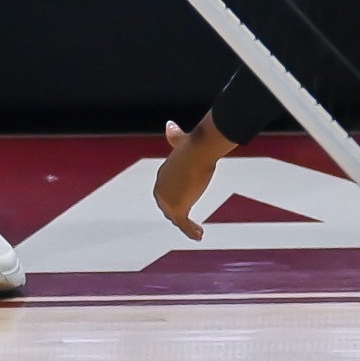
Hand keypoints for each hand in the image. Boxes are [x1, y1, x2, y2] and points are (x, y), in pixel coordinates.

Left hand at [152, 116, 236, 241]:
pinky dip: (190, 231)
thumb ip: (174, 136)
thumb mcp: (180, 142)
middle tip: (188, 223)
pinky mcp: (177, 209)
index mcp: (162, 176)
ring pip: (176, 218)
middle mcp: (160, 190)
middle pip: (168, 208)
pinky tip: (199, 235)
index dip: (173, 201)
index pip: (165, 193)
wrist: (198, 152)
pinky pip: (183, 224)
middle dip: (177, 216)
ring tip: (196, 231)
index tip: (183, 206)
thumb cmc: (193, 147)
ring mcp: (167, 201)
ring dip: (185, 226)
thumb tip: (170, 125)